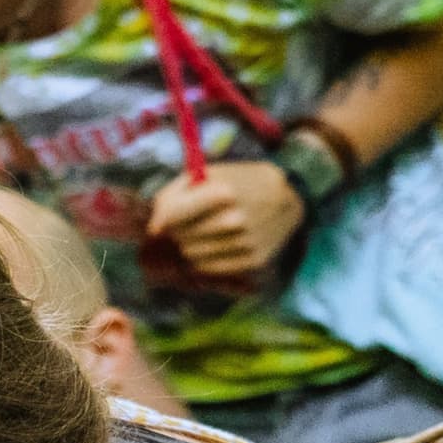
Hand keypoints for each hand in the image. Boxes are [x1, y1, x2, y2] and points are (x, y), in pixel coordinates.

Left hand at [145, 159, 306, 281]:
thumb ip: (174, 195)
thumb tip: (154, 228)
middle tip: (191, 222)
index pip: (172, 216)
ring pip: (192, 254)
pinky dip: (206, 258)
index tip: (160, 222)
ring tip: (206, 230)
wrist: (288, 197)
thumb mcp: (208, 174)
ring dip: (192, 244)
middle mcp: (235, 219)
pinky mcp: (253, 260)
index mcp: (223, 192)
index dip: (162, 219)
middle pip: (180, 237)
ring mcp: (245, 242)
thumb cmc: (238, 183)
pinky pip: (209, 267)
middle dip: (178, 230)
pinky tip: (216, 244)